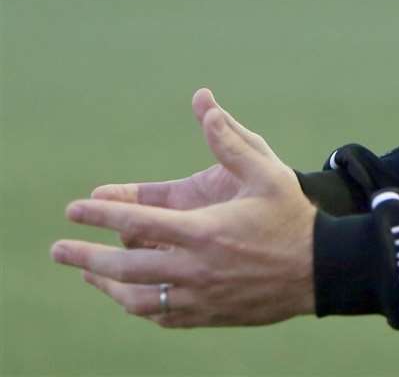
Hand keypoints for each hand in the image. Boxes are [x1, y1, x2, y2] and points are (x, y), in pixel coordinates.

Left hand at [51, 89, 316, 327]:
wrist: (321, 269)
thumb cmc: (292, 216)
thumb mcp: (268, 171)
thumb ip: (231, 141)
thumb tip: (204, 105)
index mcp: (205, 230)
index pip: (138, 223)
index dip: (102, 214)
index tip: (75, 208)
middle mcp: (196, 267)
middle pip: (126, 266)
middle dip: (86, 256)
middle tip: (57, 250)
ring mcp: (200, 295)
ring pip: (137, 298)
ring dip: (106, 285)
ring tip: (88, 273)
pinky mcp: (208, 314)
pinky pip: (161, 315)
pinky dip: (138, 305)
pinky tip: (128, 296)